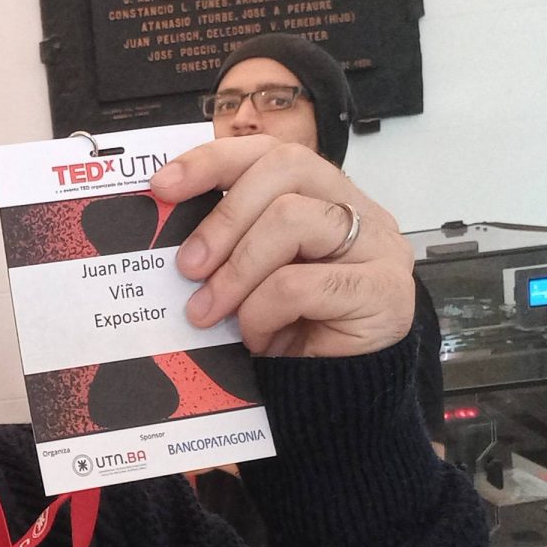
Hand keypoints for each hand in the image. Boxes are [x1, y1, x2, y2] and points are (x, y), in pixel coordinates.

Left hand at [149, 136, 413, 357]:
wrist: (339, 394)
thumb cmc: (293, 331)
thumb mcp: (252, 276)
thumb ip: (229, 243)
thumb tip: (169, 226)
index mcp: (323, 196)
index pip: (270, 151)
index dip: (214, 160)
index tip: (163, 186)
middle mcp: (357, 209)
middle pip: (286, 168)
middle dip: (224, 217)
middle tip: (188, 266)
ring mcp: (377, 247)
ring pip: (292, 220)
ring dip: (238, 270)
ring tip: (213, 311)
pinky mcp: (383, 291)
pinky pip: (300, 284)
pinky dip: (263, 312)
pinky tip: (259, 337)